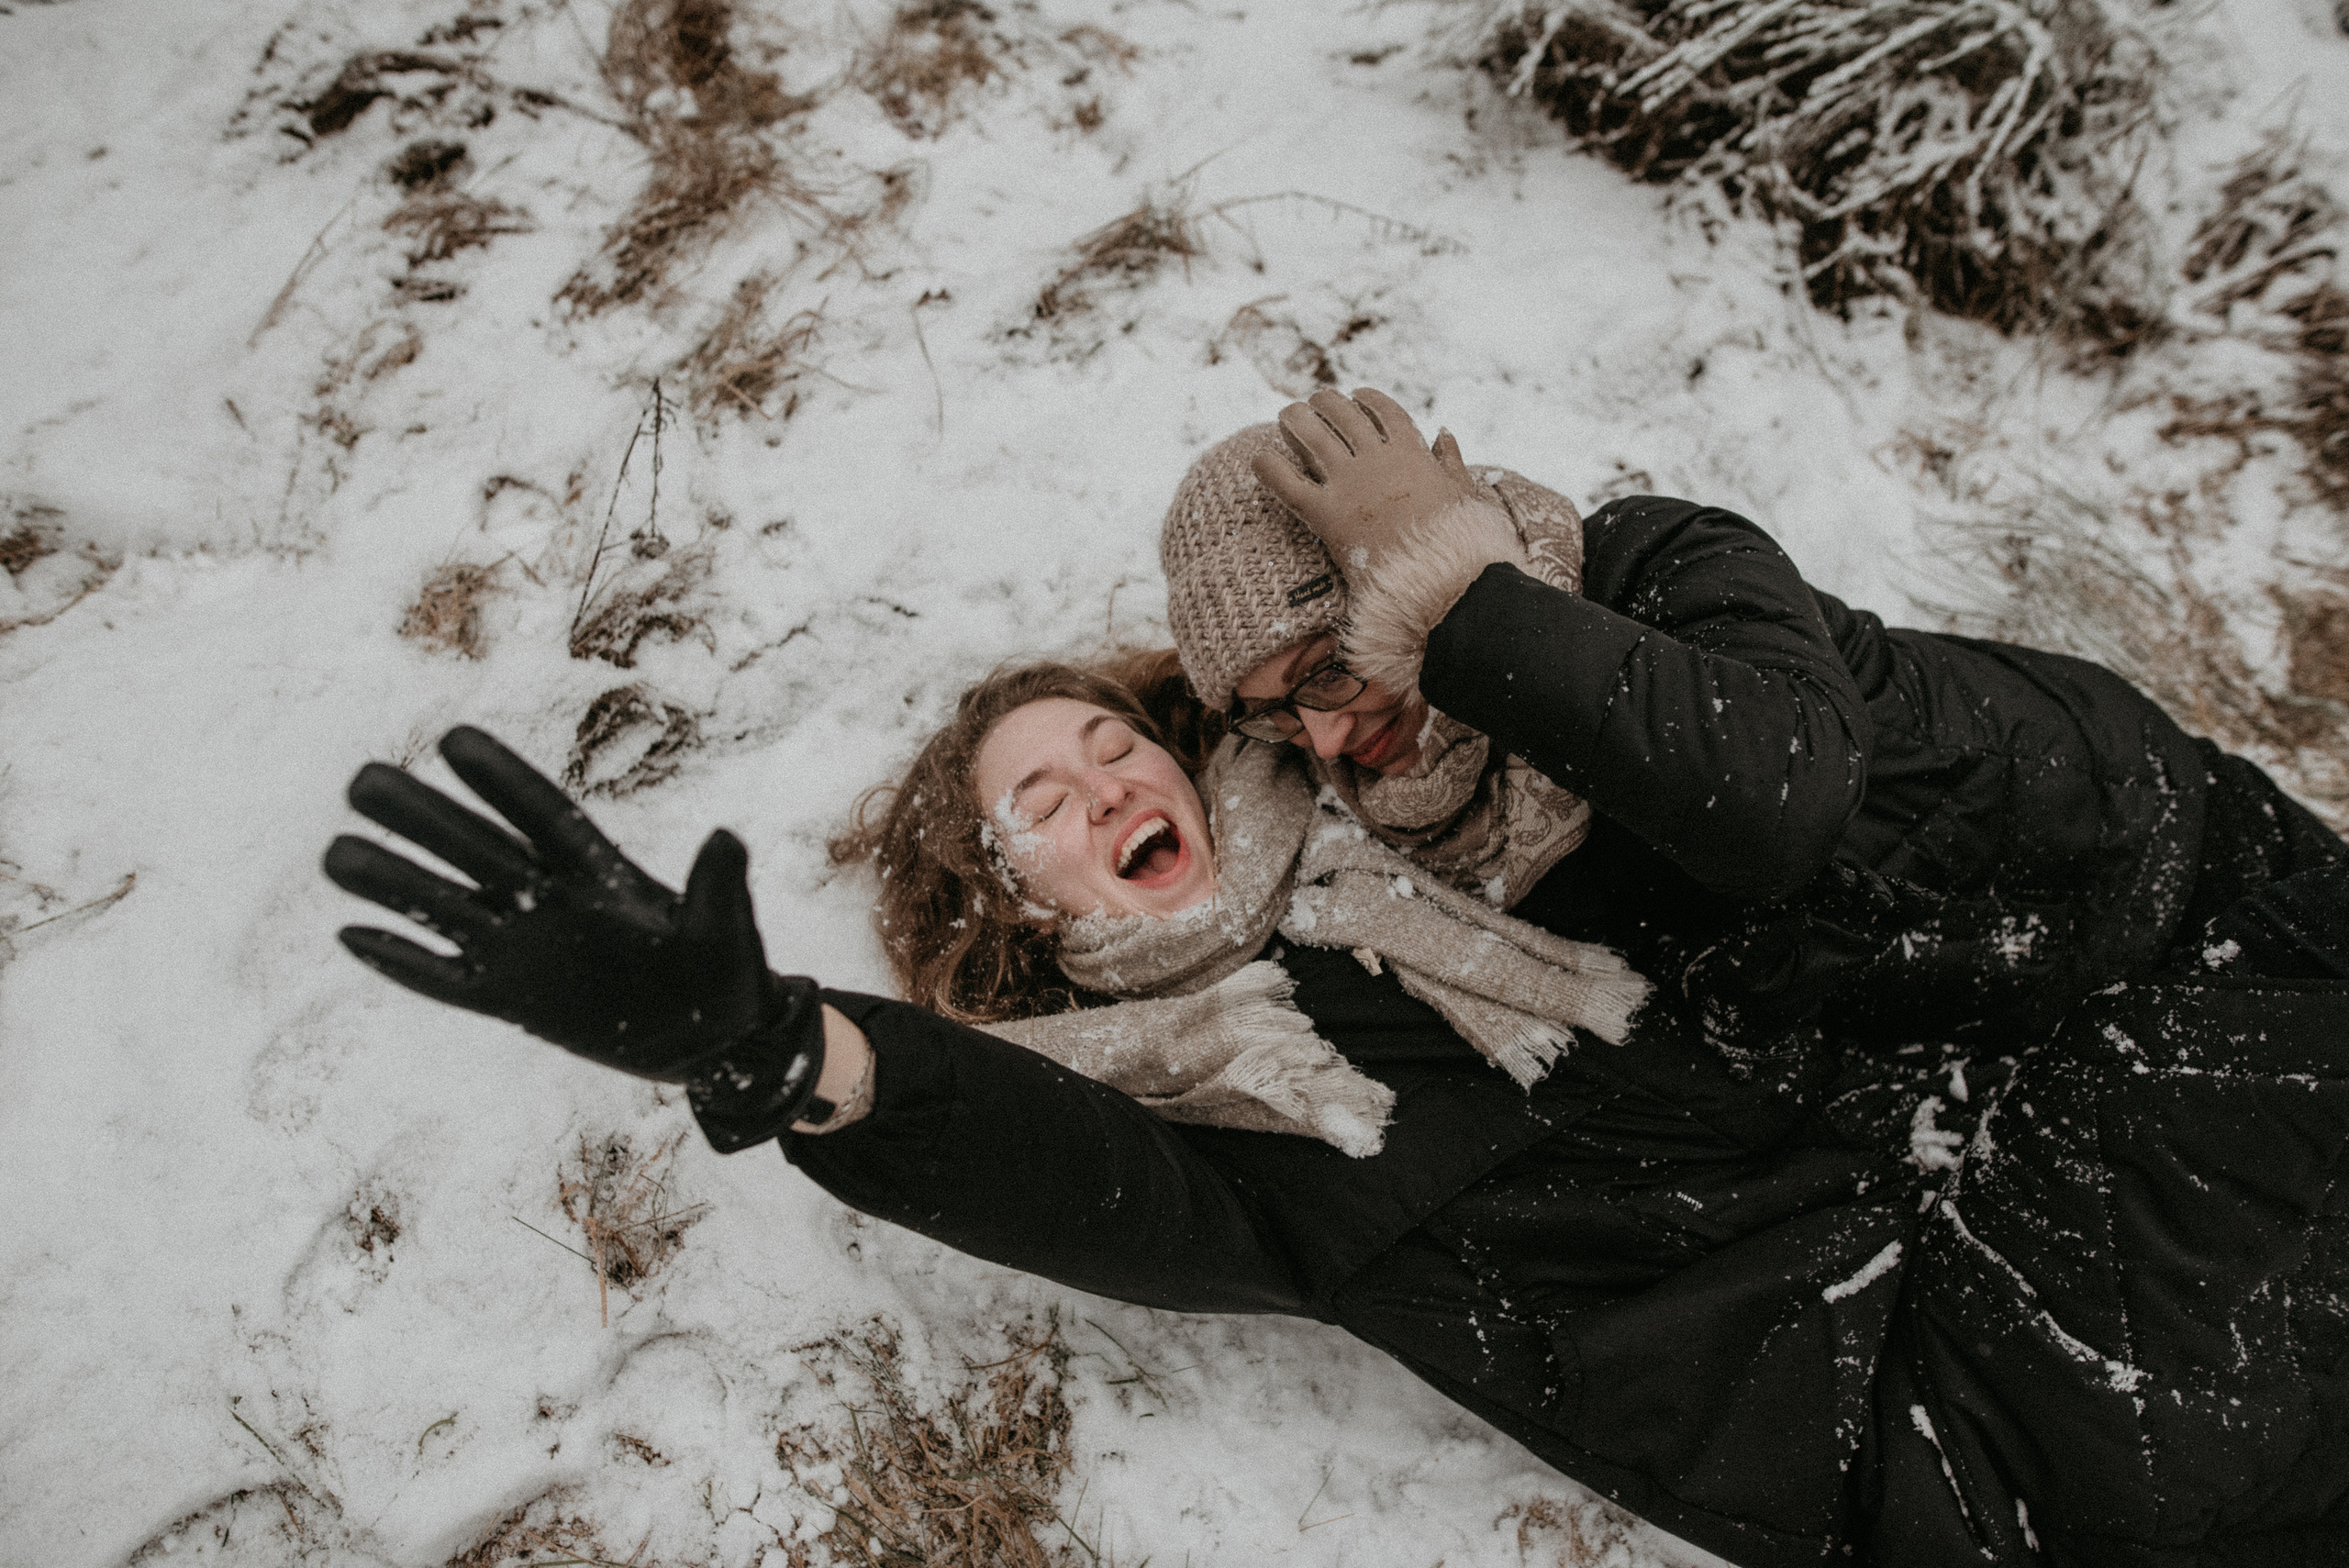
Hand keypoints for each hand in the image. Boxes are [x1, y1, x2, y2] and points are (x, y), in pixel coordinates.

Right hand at [323, 726, 778, 1081]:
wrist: (714, 1039)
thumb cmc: (727, 976)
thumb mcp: (728, 931)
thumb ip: (720, 886)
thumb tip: (729, 837)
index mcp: (602, 873)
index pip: (542, 817)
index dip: (502, 782)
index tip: (454, 740)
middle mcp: (551, 901)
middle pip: (474, 850)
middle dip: (422, 817)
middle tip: (360, 778)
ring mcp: (527, 950)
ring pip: (445, 908)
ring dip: (393, 883)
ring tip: (333, 852)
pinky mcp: (512, 1001)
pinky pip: (446, 980)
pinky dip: (403, 961)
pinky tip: (349, 935)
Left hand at [1250, 388, 1491, 577]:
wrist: (1443, 580)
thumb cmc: (1460, 542)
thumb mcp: (1463, 494)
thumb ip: (1452, 459)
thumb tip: (1443, 431)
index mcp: (1412, 452)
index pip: (1383, 410)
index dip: (1366, 398)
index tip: (1355, 395)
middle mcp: (1376, 460)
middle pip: (1342, 415)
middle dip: (1324, 403)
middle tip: (1312, 404)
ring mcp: (1349, 485)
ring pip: (1311, 436)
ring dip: (1295, 419)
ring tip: (1287, 415)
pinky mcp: (1326, 515)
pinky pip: (1287, 483)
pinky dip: (1269, 467)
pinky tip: (1259, 459)